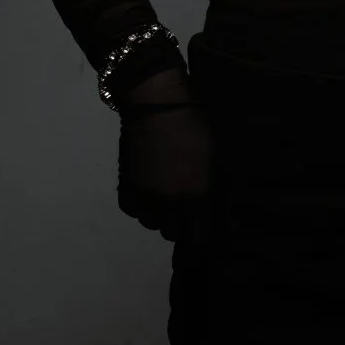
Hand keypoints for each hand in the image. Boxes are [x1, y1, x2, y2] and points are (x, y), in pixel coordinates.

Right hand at [114, 64, 213, 243]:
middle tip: (184, 210)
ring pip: (150, 223)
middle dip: (179, 224)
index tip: (201, 235)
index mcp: (195, 195)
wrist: (156, 105)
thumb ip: (214, 188)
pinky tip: (147, 193)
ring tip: (164, 198)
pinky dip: (139, 205)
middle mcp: (168, 202)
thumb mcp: (215, 157)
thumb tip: (218, 212)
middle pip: (172, 232)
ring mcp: (144, 195)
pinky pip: (132, 210)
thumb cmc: (194, 127)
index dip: (200, 239)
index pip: (197, 235)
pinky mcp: (125, 185)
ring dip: (158, 215)